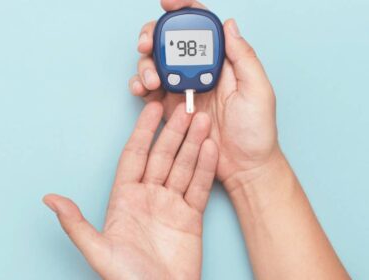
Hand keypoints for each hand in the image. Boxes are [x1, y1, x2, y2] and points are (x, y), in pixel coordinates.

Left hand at [44, 102, 217, 279]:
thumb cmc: (128, 278)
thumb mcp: (99, 251)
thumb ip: (76, 223)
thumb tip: (49, 199)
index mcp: (124, 198)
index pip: (134, 155)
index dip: (143, 131)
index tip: (152, 108)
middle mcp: (148, 196)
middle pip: (162, 156)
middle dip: (173, 131)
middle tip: (186, 108)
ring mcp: (171, 204)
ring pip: (183, 166)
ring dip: (193, 143)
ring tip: (203, 121)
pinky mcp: (191, 216)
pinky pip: (198, 186)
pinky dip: (205, 167)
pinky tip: (210, 148)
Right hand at [129, 0, 277, 188]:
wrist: (243, 165)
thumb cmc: (256, 131)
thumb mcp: (258, 90)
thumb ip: (244, 57)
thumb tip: (229, 24)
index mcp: (222, 61)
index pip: (202, 27)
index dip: (184, 10)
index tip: (168, 4)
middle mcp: (200, 70)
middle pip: (171, 42)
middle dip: (154, 37)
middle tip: (147, 44)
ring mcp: (183, 87)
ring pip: (156, 63)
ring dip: (145, 64)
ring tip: (150, 80)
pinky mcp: (170, 106)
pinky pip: (149, 90)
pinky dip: (140, 85)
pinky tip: (141, 89)